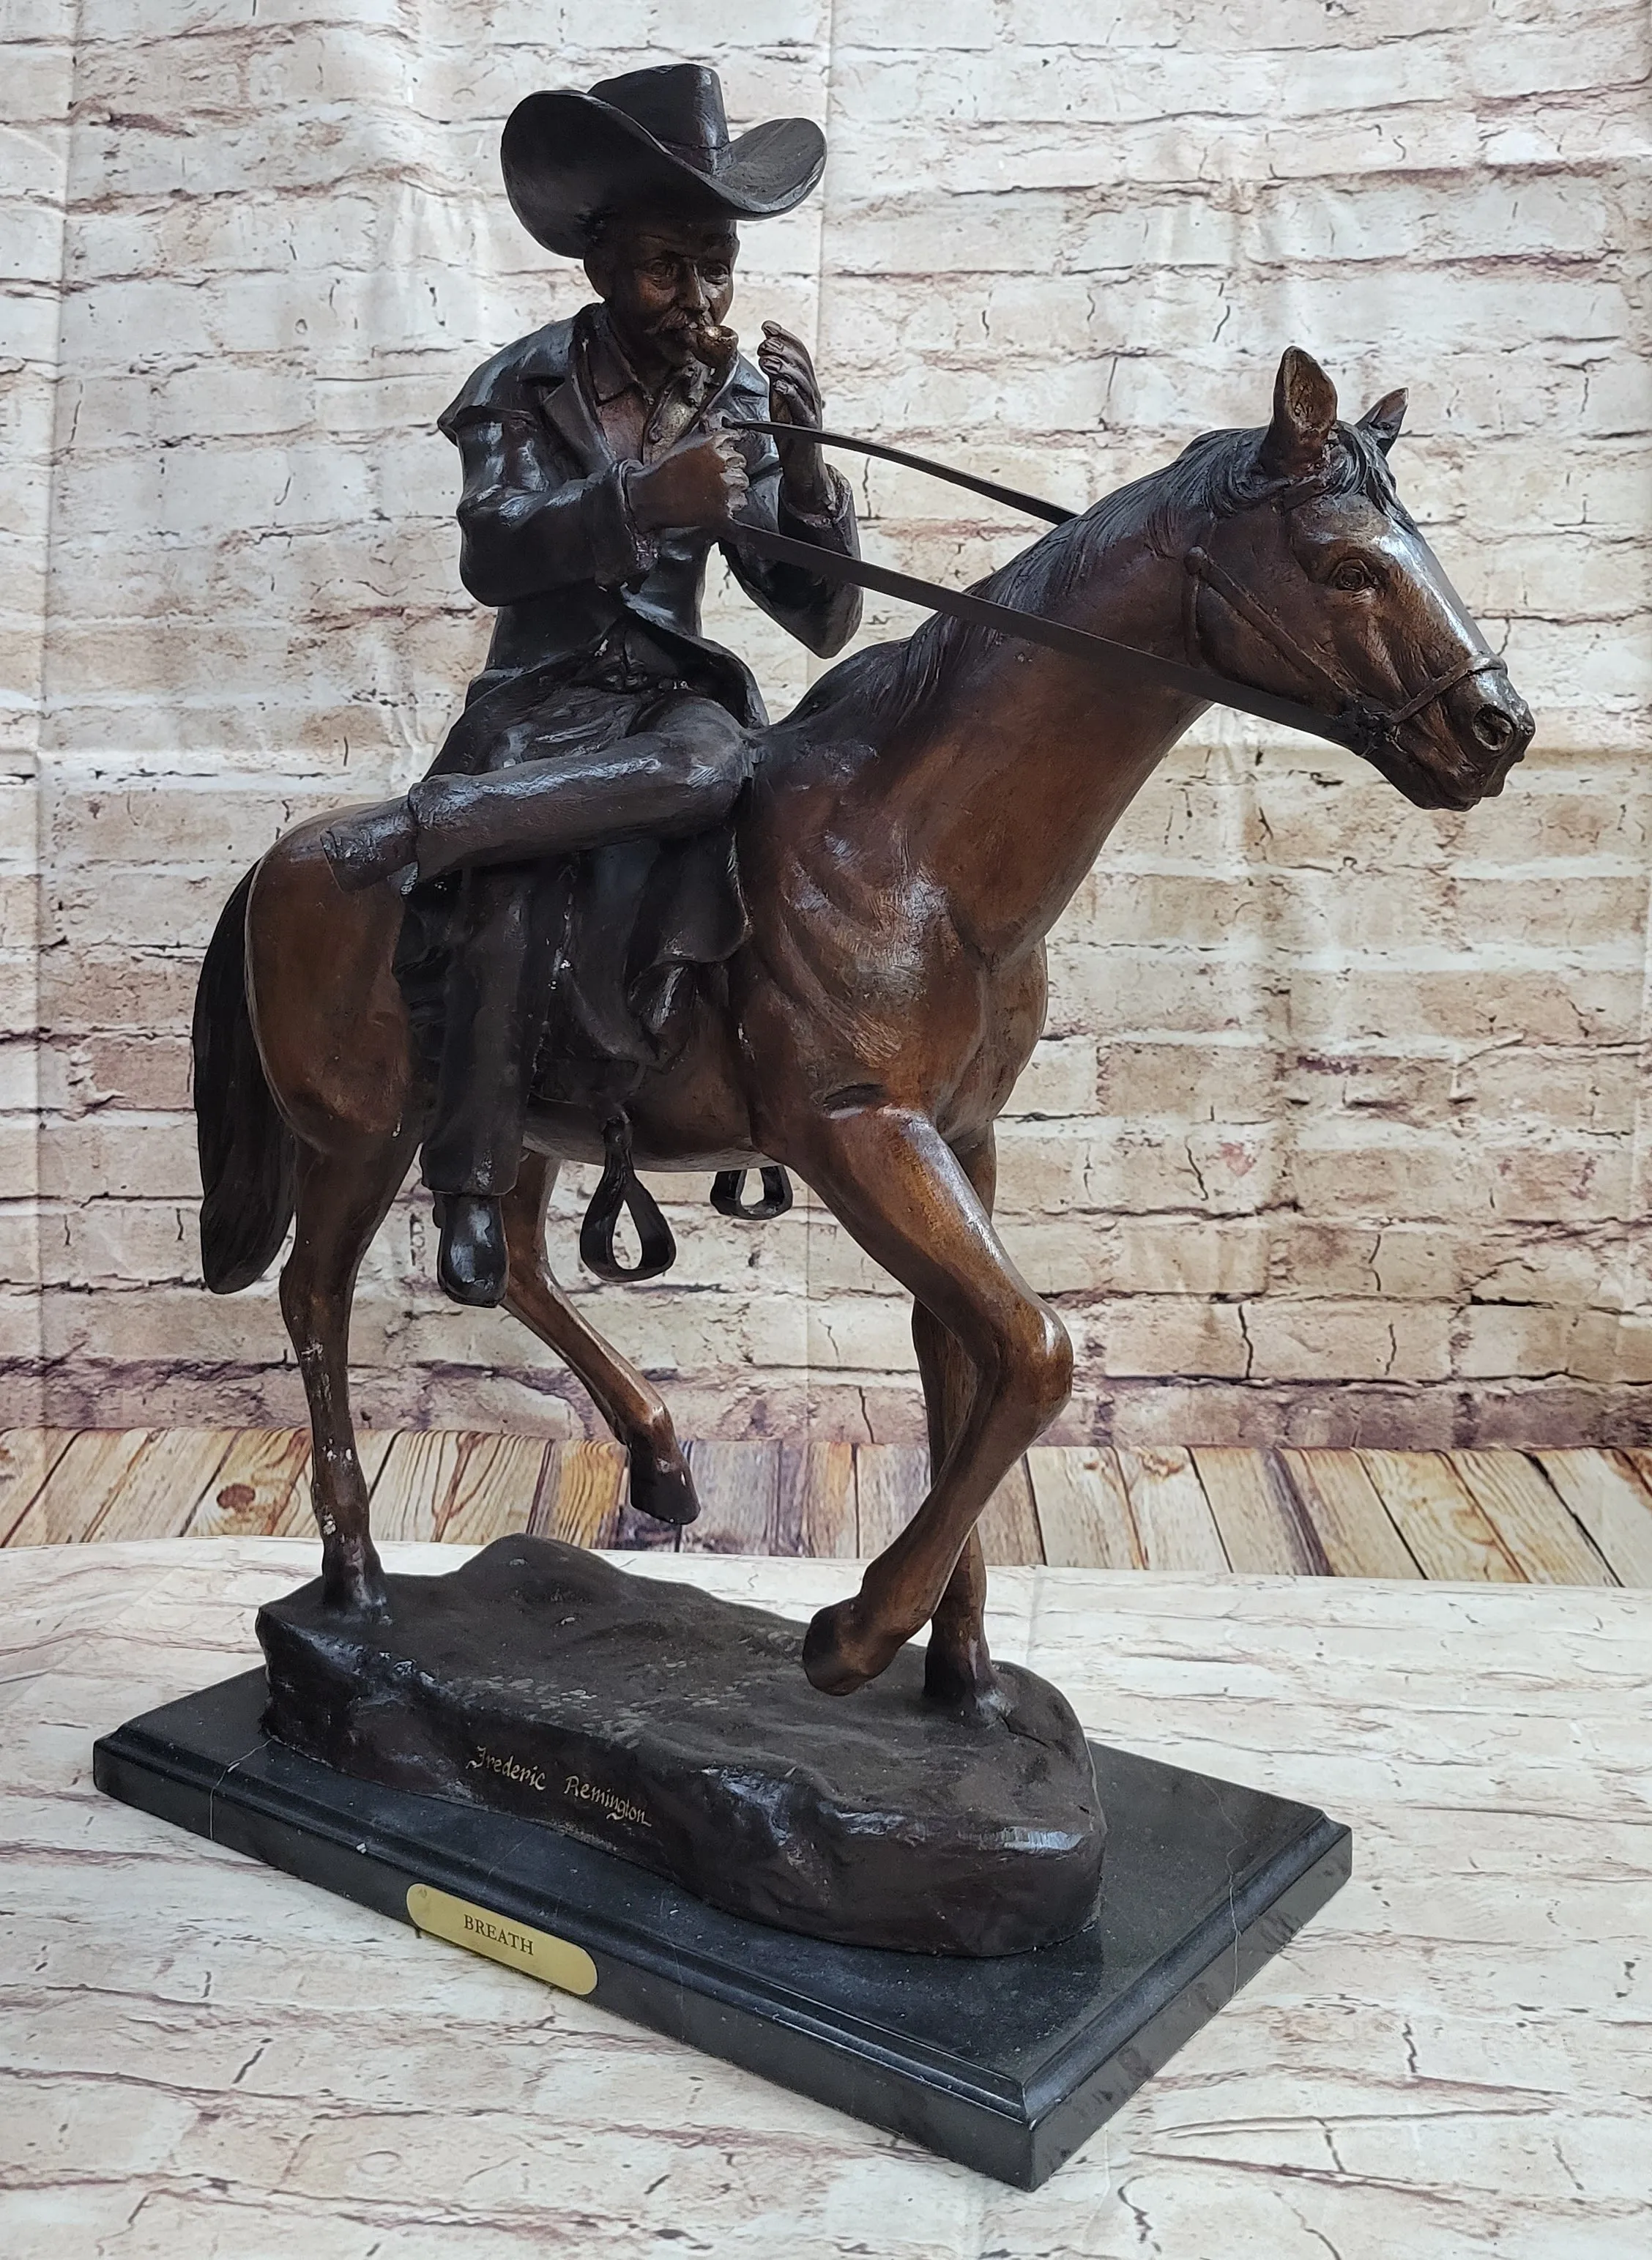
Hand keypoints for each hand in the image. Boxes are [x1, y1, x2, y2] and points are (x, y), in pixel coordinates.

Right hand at [629, 431, 749, 533]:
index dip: (728, 448)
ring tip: (711, 490)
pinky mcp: (726, 507)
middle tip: (711, 477)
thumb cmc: (665, 471)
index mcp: (714, 442)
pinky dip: (730, 505)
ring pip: (742, 483)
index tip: (721, 456)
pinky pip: (739, 504)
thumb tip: (726, 432)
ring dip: (732, 486)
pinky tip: (712, 502)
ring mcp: (726, 485)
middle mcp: (723, 461)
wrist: (654, 497)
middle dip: (730, 468)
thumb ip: (709, 437)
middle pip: (740, 462)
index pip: (736, 438)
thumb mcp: (687, 443)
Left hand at [757, 320, 831, 511]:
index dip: (785, 337)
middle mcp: (812, 394)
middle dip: (782, 348)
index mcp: (805, 385)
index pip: (799, 353)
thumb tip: (767, 354)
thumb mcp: (779, 400)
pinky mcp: (808, 427)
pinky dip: (790, 393)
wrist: (801, 466)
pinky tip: (778, 384)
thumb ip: (776, 379)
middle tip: (764, 341)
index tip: (767, 326)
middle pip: (802, 363)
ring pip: (802, 382)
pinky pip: (801, 407)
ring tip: (765, 359)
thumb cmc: (789, 433)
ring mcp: (811, 409)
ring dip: (784, 367)